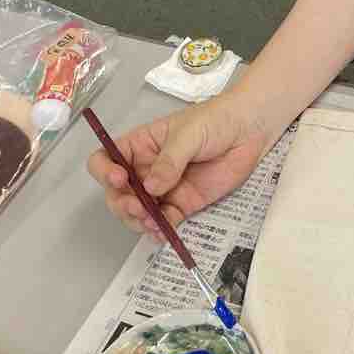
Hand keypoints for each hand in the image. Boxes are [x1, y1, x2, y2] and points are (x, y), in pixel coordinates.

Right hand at [86, 97, 270, 240]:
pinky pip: (165, 221)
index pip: (105, 159)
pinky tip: (164, 233)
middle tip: (139, 208)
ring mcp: (164, 189)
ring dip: (139, 221)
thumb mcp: (188, 133)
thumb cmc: (215, 120)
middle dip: (122, 204)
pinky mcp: (183, 203)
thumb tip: (151, 187)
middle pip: (117, 193)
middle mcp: (145, 170)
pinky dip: (161, 230)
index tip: (119, 178)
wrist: (249, 129)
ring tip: (153, 222)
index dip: (104, 171)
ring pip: (137, 212)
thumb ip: (169, 160)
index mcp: (139, 146)